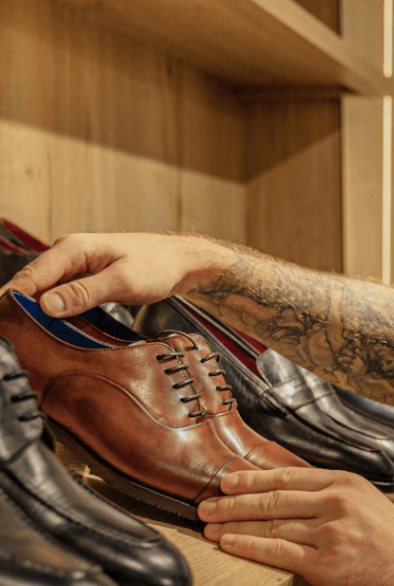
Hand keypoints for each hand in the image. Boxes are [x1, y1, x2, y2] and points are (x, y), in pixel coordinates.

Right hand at [0, 232, 233, 316]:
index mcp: (72, 249)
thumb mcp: (122, 282)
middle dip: (22, 308)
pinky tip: (55, 330)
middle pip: (34, 285)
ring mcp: (78, 267)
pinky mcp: (89, 279)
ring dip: (40, 312)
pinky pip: (65, 297)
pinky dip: (59, 312)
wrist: (183, 262)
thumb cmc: (158, 266)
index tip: (4, 323)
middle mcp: (70, 255)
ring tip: (29, 336)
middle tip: (14, 336)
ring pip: (49, 292)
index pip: (30, 276)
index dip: (13, 300)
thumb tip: (46, 305)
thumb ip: (84, 293)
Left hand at [198, 467, 393, 585]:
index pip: (289, 475)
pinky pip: (276, 551)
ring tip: (208, 526)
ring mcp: (331, 533)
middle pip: (273, 497)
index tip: (229, 480)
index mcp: (349, 485)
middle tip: (207, 503)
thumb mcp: (373, 510)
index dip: (253, 478)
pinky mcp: (326, 565)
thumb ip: (338, 503)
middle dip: (233, 501)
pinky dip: (247, 546)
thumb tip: (297, 505)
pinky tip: (227, 544)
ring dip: (232, 524)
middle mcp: (338, 503)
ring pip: (270, 523)